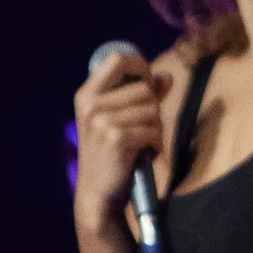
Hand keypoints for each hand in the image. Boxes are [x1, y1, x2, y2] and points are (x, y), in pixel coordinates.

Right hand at [72, 49, 166, 236]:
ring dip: (156, 128)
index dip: (139, 67)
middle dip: (153, 108)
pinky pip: (154, 130)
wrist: (98, 193)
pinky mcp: (116, 138)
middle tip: (142, 128)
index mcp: (87, 94)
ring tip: (142, 142)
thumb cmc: (111, 154)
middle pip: (144, 88)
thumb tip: (166, 76)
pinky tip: (145, 154)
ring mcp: (102, 121)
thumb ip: (143, 96)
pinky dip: (156, 144)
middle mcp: (91, 104)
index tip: (146, 84)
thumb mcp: (119, 120)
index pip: (117, 59)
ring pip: (152, 109)